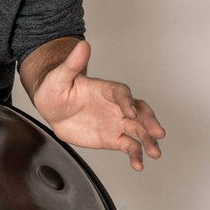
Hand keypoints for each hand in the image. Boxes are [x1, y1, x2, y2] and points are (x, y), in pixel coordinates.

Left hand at [32, 40, 165, 170]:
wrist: (52, 109)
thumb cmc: (56, 88)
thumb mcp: (60, 76)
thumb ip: (72, 64)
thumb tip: (82, 45)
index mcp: (106, 89)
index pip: (122, 93)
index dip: (127, 102)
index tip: (130, 112)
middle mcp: (116, 105)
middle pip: (139, 111)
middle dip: (149, 122)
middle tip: (158, 133)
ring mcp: (117, 122)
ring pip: (138, 130)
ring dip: (148, 140)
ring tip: (155, 152)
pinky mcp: (113, 137)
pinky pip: (129, 146)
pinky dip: (135, 155)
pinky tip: (139, 165)